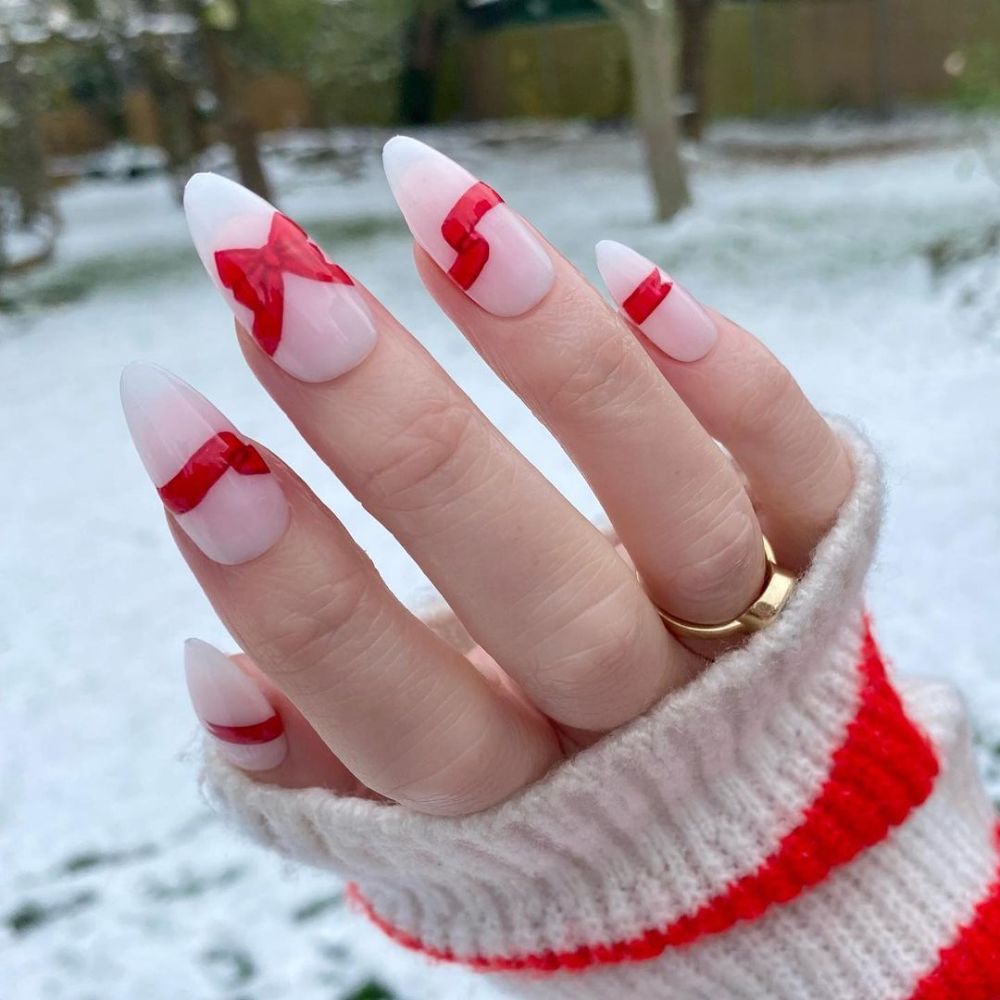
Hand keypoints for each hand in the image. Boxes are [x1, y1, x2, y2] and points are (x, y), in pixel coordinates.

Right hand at [122, 138, 852, 815]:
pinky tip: (629, 272)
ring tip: (446, 214)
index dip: (291, 588)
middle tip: (278, 280)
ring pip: (678, 514)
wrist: (736, 797)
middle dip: (404, 444)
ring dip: (562, 365)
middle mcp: (648, 721)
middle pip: (545, 600)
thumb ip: (324, 756)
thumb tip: (214, 675)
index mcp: (531, 803)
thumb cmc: (540, 781)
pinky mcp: (826, 557)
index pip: (407, 718)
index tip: (173, 425)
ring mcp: (756, 634)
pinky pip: (804, 475)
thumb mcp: (431, 809)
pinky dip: (735, 382)